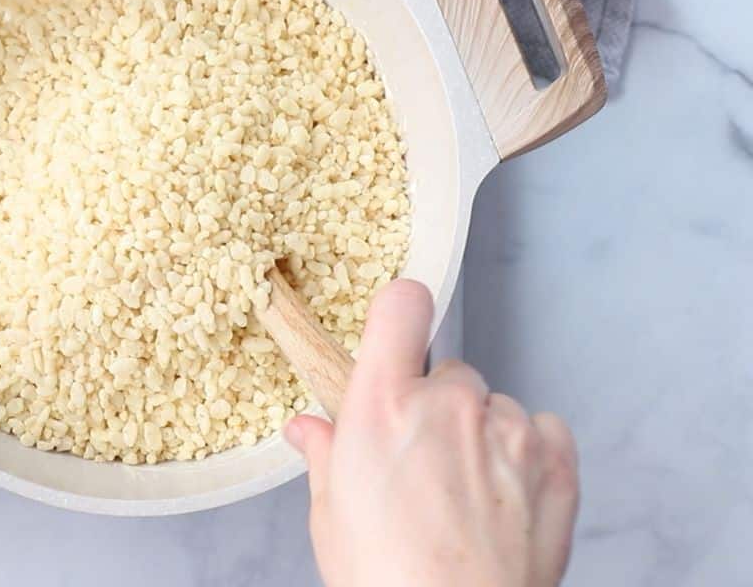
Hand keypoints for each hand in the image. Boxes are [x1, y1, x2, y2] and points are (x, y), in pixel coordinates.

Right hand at [285, 280, 578, 586]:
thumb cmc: (387, 580)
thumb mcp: (331, 515)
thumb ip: (325, 454)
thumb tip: (309, 429)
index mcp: (382, 405)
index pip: (401, 306)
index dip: (398, 315)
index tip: (397, 335)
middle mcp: (448, 403)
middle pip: (447, 372)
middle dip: (436, 406)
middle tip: (423, 460)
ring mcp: (507, 430)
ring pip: (493, 405)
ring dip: (481, 434)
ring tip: (466, 494)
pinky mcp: (555, 461)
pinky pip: (541, 428)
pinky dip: (526, 451)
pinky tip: (505, 492)